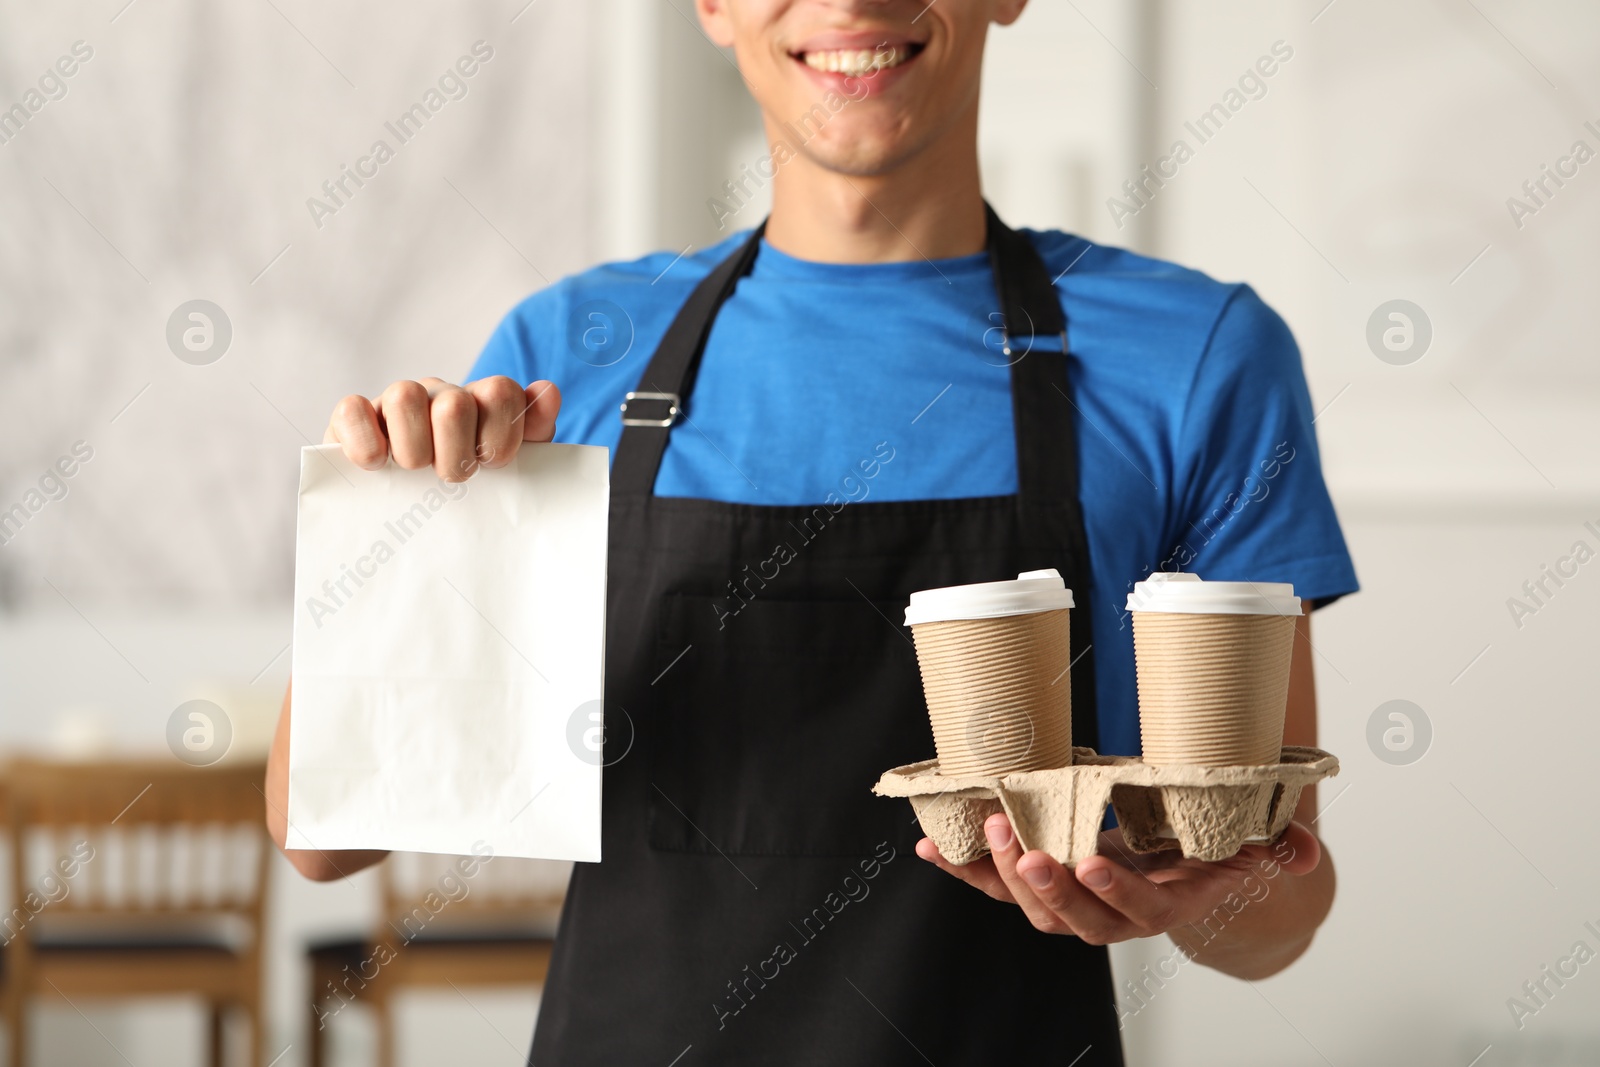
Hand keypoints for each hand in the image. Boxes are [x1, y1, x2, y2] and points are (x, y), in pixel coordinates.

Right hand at [324, 376, 560, 481]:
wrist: (408, 510)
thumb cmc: (468, 484)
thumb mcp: (511, 464)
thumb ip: (535, 430)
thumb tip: (547, 391)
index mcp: (482, 401)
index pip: (501, 393)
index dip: (500, 438)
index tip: (492, 468)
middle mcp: (441, 393)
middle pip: (454, 403)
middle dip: (456, 454)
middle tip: (451, 477)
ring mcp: (397, 401)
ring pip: (403, 396)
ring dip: (413, 448)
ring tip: (414, 472)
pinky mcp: (355, 416)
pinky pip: (352, 409)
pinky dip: (364, 440)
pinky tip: (374, 464)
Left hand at [917, 814, 1321, 946]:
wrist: (1178, 868)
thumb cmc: (1206, 849)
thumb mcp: (1245, 846)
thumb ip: (1276, 848)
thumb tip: (1303, 852)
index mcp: (1161, 905)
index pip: (1137, 910)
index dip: (1114, 891)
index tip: (1092, 862)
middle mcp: (1111, 914)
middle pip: (1072, 918)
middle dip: (1046, 885)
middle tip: (1024, 847)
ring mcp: (1069, 903)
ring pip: (1030, 905)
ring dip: (1000, 872)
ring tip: (986, 828)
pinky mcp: (1035, 884)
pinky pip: (993, 885)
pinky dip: (961, 868)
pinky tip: (930, 847)